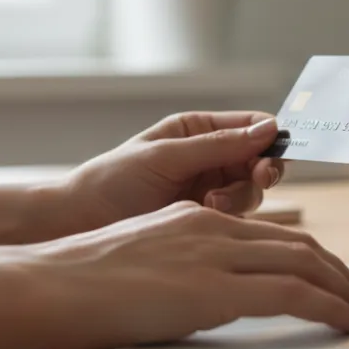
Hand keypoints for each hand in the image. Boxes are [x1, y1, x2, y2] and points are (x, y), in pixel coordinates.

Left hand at [0, 112, 285, 244]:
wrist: (77, 224)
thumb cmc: (110, 181)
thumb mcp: (165, 157)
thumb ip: (217, 145)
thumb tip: (269, 128)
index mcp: (197, 129)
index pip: (251, 125)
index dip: (270, 137)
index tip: (272, 153)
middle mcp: (208, 157)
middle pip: (259, 158)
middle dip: (261, 170)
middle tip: (257, 179)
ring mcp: (207, 189)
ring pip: (251, 190)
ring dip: (240, 197)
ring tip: (211, 205)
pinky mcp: (204, 221)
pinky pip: (236, 216)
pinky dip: (228, 217)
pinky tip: (202, 217)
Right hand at [0, 202, 348, 348]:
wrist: (47, 285)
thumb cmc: (77, 287)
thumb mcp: (142, 266)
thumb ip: (180, 273)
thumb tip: (202, 298)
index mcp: (195, 220)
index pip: (273, 237)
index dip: (314, 260)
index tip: (334, 280)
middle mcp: (212, 227)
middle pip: (301, 245)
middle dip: (342, 274)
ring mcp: (215, 252)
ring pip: (307, 263)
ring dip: (346, 290)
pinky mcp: (215, 285)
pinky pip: (293, 292)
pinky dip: (331, 306)